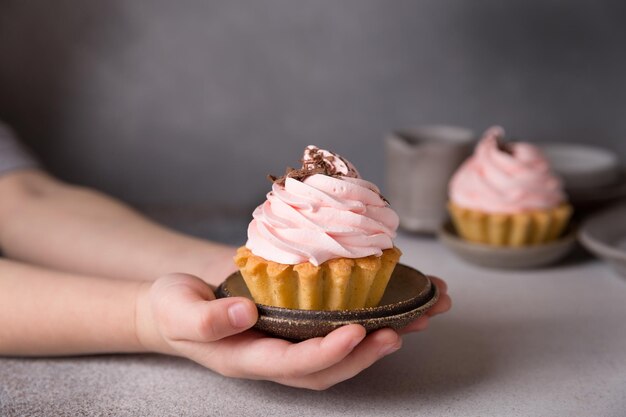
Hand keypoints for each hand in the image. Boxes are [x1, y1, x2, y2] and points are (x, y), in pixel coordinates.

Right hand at [136, 273, 449, 389]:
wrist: (177, 303)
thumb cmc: (174, 307)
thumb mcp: (178, 310)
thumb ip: (207, 319)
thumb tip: (244, 314)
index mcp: (247, 358)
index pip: (293, 364)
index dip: (327, 353)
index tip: (356, 332)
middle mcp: (274, 355)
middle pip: (327, 367)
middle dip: (366, 353)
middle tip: (401, 330)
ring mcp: (287, 341)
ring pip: (338, 351)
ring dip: (378, 338)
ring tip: (417, 318)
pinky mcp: (296, 321)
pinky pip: (335, 325)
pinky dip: (368, 317)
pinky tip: (395, 302)